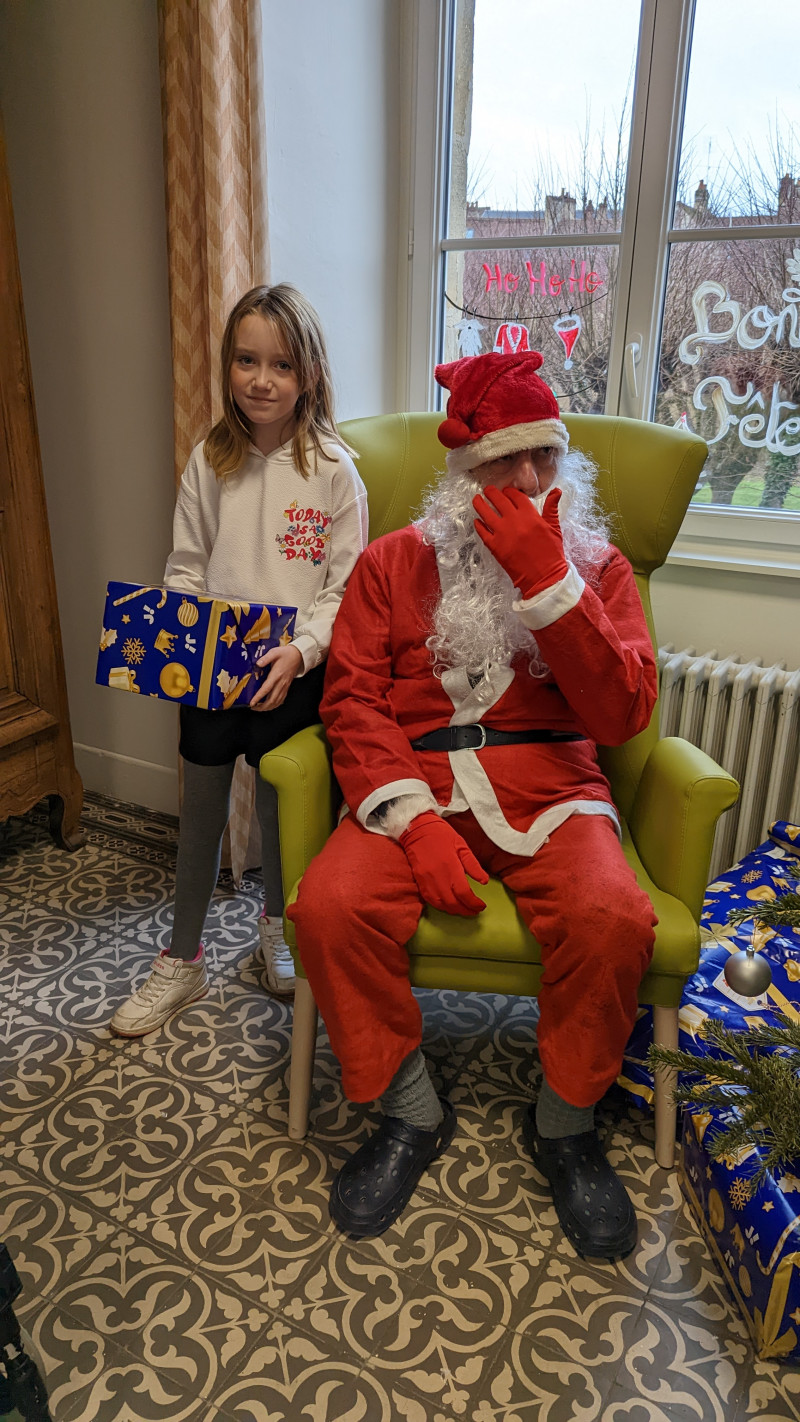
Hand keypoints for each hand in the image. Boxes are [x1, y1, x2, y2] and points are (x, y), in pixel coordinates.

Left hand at [250, 643, 303, 710]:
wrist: (298, 656)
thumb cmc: (286, 653)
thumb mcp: (274, 652)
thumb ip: (265, 658)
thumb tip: (258, 664)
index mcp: (276, 675)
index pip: (266, 689)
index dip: (258, 697)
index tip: (252, 703)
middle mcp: (281, 683)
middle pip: (271, 700)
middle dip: (262, 706)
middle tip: (253, 707)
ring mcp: (285, 686)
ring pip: (277, 701)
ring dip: (268, 707)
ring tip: (259, 708)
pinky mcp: (287, 687)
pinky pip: (281, 699)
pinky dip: (275, 705)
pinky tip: (270, 705)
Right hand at [399, 811, 488, 916]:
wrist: (417, 828)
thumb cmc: (442, 835)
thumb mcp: (462, 845)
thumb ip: (473, 865)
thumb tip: (484, 881)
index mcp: (451, 867)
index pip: (464, 893)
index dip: (474, 904)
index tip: (481, 906)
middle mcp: (438, 877)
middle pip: (453, 903)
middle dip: (466, 910)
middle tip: (475, 910)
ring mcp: (426, 881)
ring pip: (441, 905)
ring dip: (454, 910)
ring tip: (464, 909)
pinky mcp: (419, 882)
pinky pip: (430, 900)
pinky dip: (441, 906)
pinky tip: (449, 905)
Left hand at [472, 485, 567, 599]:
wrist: (544, 577)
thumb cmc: (551, 553)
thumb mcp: (554, 528)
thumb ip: (551, 508)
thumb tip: (556, 491)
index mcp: (530, 515)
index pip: (516, 496)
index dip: (509, 491)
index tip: (506, 491)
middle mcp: (514, 521)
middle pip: (499, 500)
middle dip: (491, 492)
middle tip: (487, 490)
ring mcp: (502, 533)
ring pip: (486, 513)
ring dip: (479, 504)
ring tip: (476, 499)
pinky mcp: (494, 546)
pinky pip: (482, 532)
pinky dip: (478, 525)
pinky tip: (477, 521)